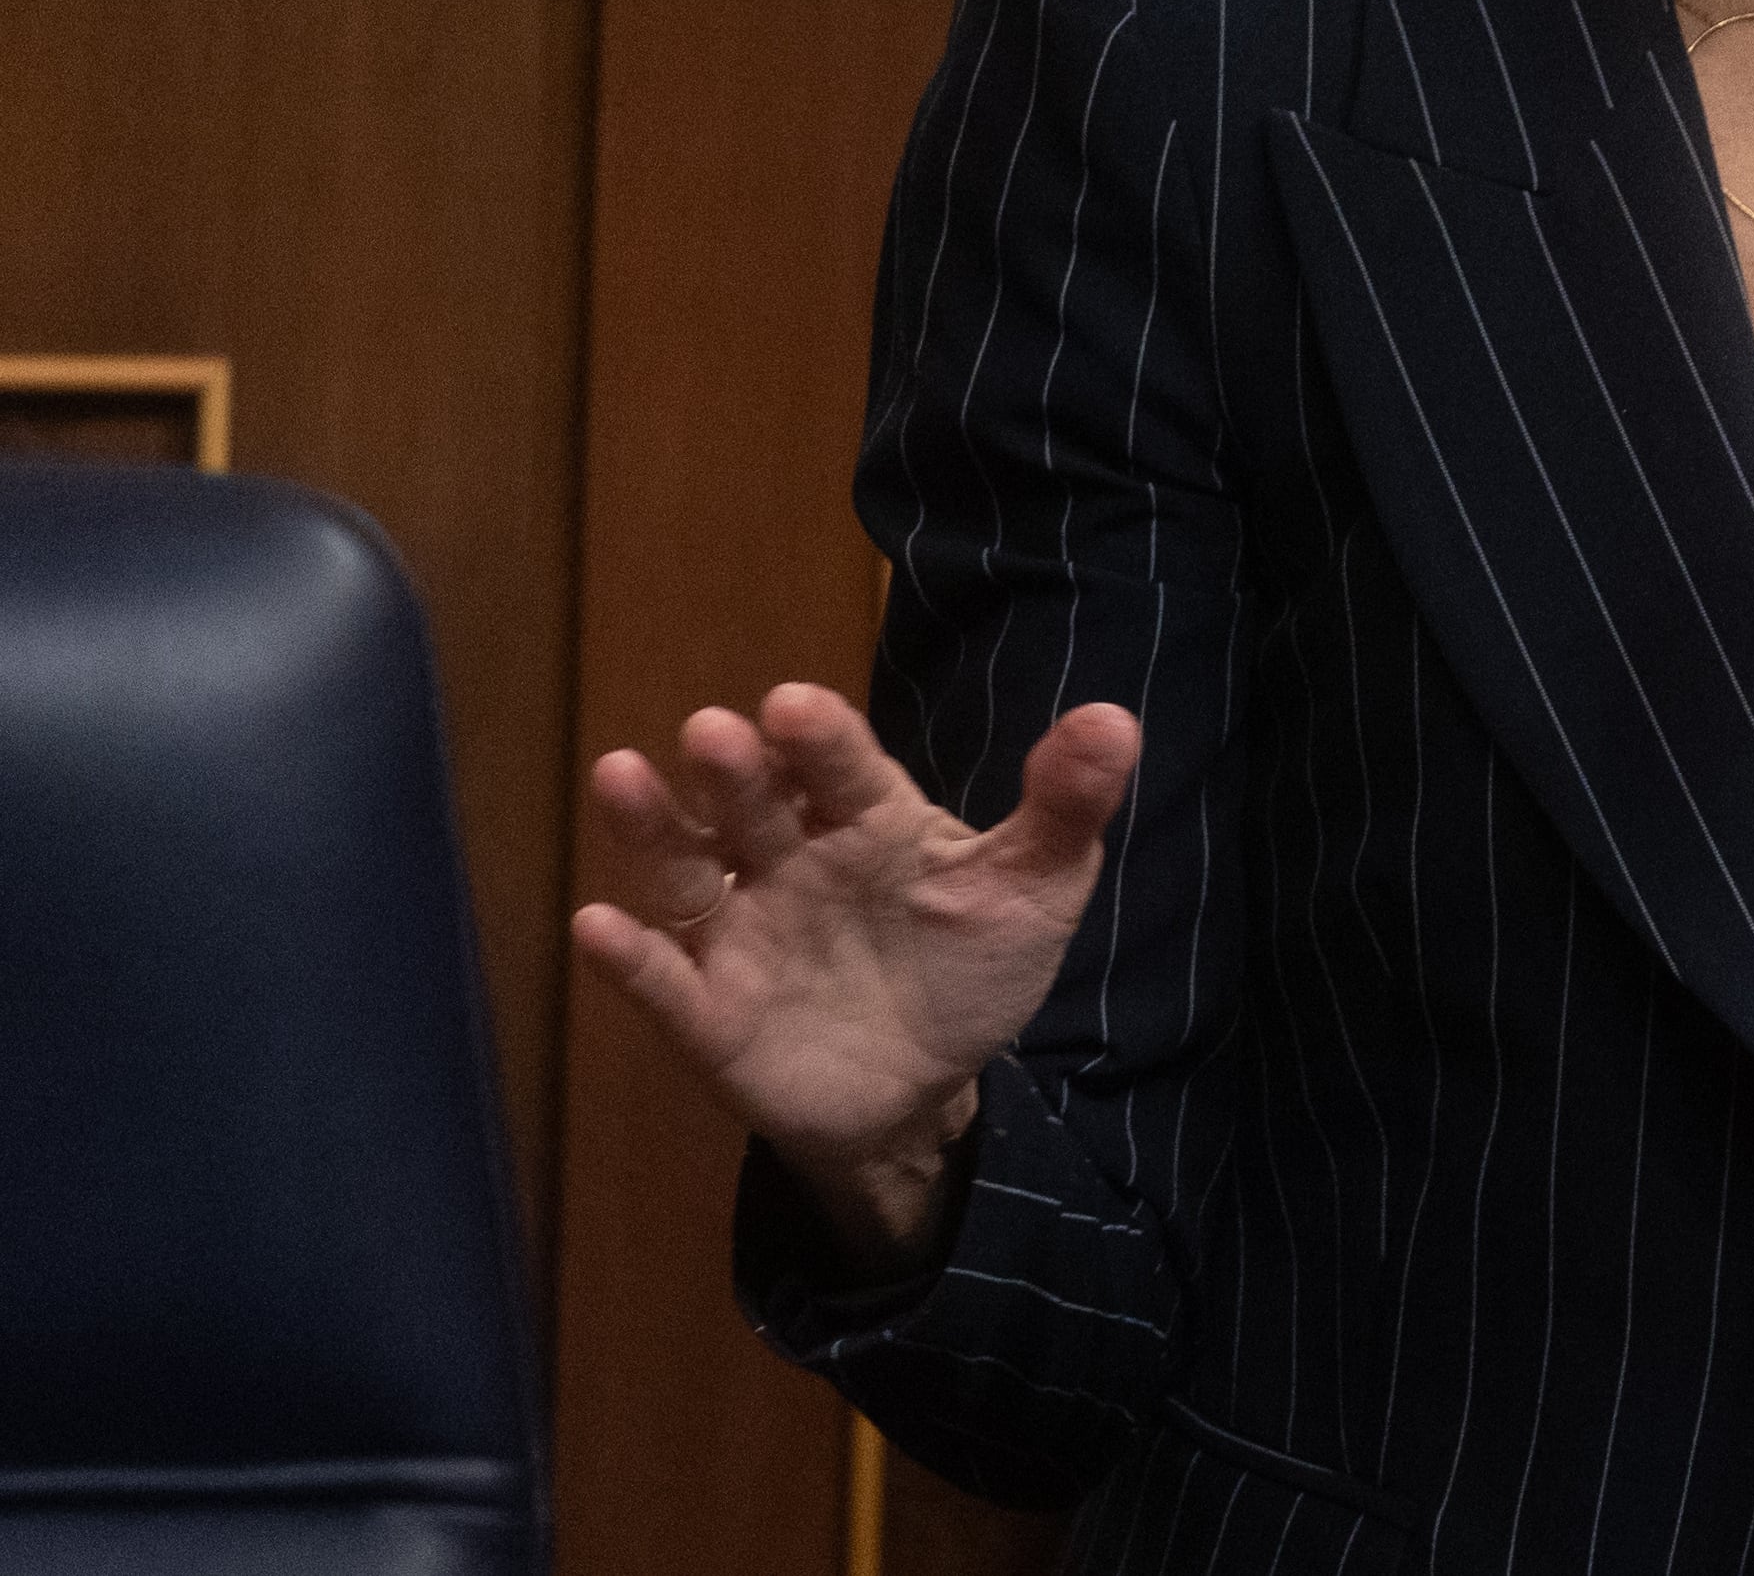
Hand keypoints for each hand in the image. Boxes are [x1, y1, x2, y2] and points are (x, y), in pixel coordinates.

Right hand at [571, 684, 1140, 1267]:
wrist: (923, 1089)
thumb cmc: (968, 967)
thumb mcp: (1033, 889)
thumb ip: (1066, 809)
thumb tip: (1117, 718)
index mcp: (869, 818)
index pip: (842, 766)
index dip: (820, 739)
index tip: (795, 706)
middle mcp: (791, 858)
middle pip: (756, 804)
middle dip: (735, 770)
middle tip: (710, 731)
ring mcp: (742, 931)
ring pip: (688, 869)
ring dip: (654, 827)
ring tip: (620, 776)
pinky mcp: (708, 1012)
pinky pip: (662, 980)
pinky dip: (628, 958)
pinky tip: (595, 924)